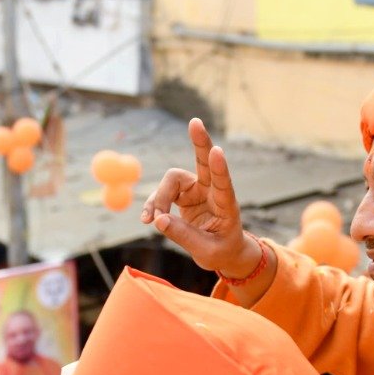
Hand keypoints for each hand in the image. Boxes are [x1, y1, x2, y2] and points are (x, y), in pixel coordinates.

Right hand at [140, 118, 259, 277]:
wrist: (221, 252)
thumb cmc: (221, 251)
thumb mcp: (206, 251)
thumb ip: (184, 236)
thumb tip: (158, 220)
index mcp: (226, 205)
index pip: (223, 184)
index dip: (220, 168)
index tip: (217, 151)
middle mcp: (212, 191)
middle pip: (204, 161)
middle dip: (200, 142)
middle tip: (195, 122)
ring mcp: (197, 190)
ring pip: (172, 180)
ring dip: (158, 197)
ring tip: (150, 220)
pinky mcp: (183, 195)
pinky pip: (162, 193)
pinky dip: (152, 205)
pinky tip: (147, 219)